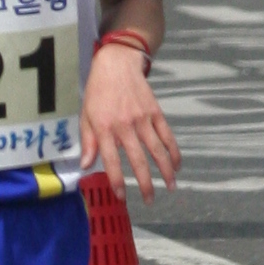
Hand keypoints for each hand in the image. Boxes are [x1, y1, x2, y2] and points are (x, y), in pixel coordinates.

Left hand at [82, 41, 179, 205]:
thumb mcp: (86, 115)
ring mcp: (143, 119)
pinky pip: (167, 136)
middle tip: (149, 200)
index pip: (111, 161)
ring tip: (171, 187)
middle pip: (138, 160)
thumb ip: (88, 142)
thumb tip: (86, 166)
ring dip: (165, 171)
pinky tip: (177, 165)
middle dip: (145, 184)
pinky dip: (174, 152)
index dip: (117, 181)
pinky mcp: (155, 113)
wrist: (117, 64)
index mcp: (105, 128)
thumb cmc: (98, 92)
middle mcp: (125, 126)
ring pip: (157, 150)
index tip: (122, 196)